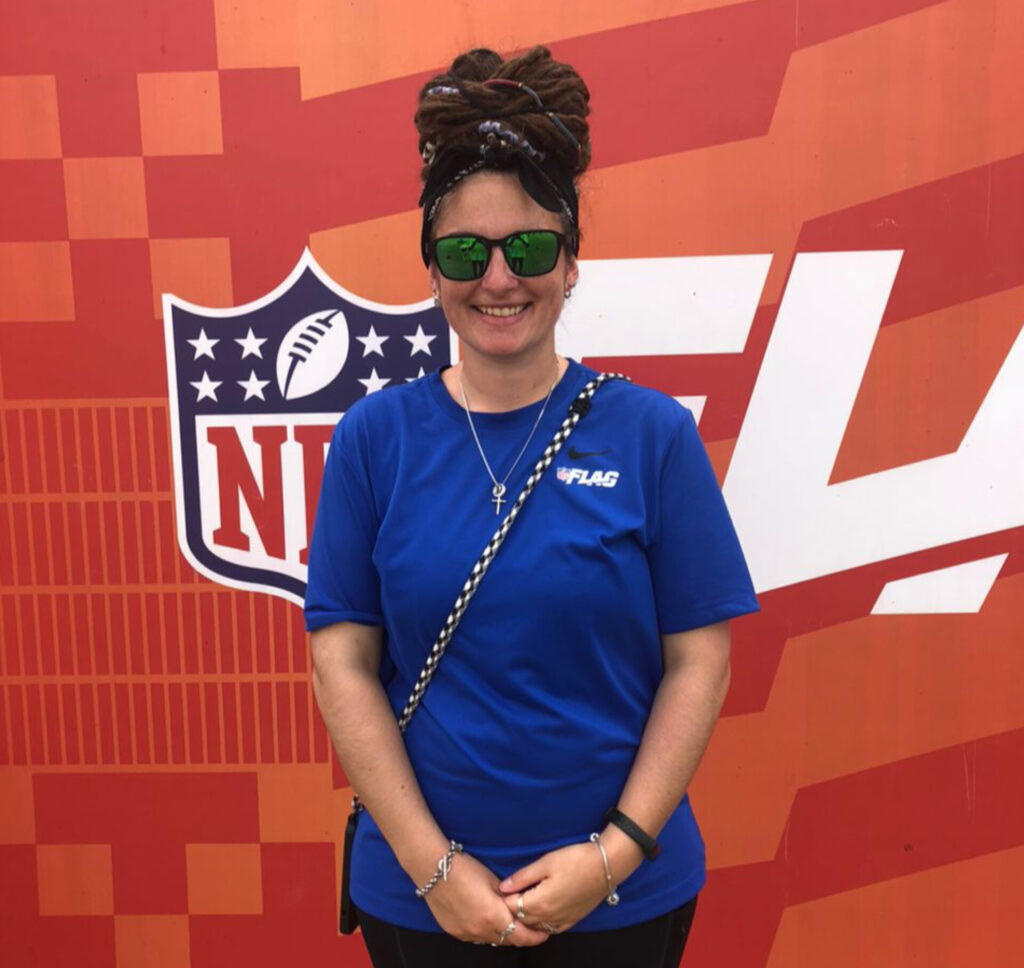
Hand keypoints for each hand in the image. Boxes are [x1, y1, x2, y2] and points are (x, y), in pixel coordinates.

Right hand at [423, 851, 549, 946]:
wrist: (433, 868)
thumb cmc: (465, 868)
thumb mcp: (492, 880)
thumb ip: (507, 898)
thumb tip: (516, 905)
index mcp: (493, 917)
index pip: (521, 936)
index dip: (534, 937)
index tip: (543, 934)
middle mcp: (479, 930)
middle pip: (507, 941)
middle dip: (519, 935)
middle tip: (529, 928)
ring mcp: (465, 933)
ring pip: (490, 939)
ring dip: (501, 934)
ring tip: (508, 922)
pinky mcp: (454, 931)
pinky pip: (475, 936)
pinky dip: (484, 931)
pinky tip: (486, 919)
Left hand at [496, 842, 610, 934]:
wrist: (606, 866)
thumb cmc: (575, 860)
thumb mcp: (546, 862)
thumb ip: (523, 877)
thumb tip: (503, 887)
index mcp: (540, 902)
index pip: (511, 907)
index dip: (503, 899)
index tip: (498, 889)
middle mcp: (549, 917)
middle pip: (521, 920)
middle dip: (511, 910)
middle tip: (506, 896)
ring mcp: (561, 921)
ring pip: (535, 927)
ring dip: (525, 918)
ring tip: (521, 903)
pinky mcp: (572, 920)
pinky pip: (551, 929)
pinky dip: (541, 924)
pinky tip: (540, 914)